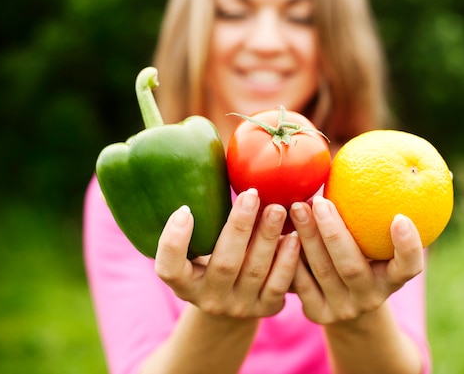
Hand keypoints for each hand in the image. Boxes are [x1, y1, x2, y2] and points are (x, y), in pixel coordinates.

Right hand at [154, 189, 300, 318]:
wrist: (236, 297)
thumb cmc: (215, 253)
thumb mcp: (202, 241)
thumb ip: (203, 213)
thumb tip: (204, 154)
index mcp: (183, 282)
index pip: (168, 267)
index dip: (174, 241)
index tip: (184, 209)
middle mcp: (208, 299)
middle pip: (224, 264)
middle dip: (239, 226)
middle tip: (252, 195)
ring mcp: (238, 307)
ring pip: (255, 272)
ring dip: (268, 237)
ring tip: (278, 208)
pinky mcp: (266, 308)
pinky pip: (279, 284)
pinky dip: (288, 259)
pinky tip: (295, 235)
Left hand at [289, 196, 423, 324]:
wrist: (344, 299)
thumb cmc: (362, 252)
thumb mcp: (373, 240)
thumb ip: (375, 209)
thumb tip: (378, 154)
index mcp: (393, 279)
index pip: (409, 266)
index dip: (407, 245)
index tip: (399, 217)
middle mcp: (372, 297)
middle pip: (352, 266)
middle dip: (334, 232)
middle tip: (319, 201)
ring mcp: (343, 309)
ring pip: (322, 272)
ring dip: (307, 237)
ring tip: (296, 207)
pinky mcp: (317, 313)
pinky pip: (300, 282)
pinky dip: (291, 254)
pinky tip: (282, 230)